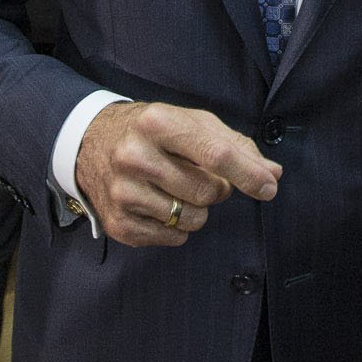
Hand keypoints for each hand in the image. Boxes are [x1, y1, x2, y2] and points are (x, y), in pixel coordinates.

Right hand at [75, 101, 281, 246]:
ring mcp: (123, 192)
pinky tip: (158, 203)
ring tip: (175, 188)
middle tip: (198, 174)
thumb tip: (272, 174)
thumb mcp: (191, 123)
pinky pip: (173, 238)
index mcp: (157, 122)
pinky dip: (177, 226)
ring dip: (197, 209)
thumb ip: (235, 145)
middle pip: (208, 191)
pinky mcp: (118, 223)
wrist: (90, 142)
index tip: (269, 187)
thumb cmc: (153, 132)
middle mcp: (135, 156)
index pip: (216, 154)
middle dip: (216, 188)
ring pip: (193, 219)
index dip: (248, 173)